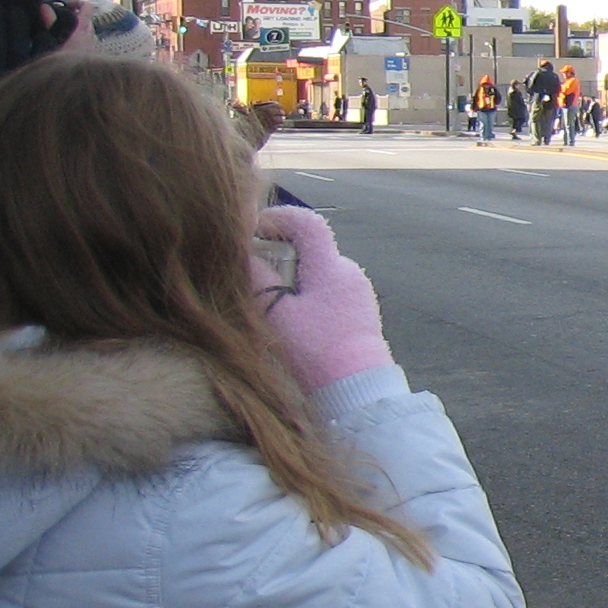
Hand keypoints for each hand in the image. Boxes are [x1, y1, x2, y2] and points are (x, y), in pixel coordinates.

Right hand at [253, 204, 393, 389]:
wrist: (355, 388)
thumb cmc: (314, 350)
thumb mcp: (275, 312)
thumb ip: (257, 277)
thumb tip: (246, 255)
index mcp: (331, 266)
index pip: (307, 223)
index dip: (278, 219)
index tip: (254, 231)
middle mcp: (350, 273)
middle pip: (310, 249)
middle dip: (280, 256)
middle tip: (256, 275)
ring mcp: (359, 292)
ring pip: (318, 272)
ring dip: (293, 280)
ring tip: (273, 305)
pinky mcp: (361, 312)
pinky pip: (329, 292)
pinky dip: (308, 295)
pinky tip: (295, 321)